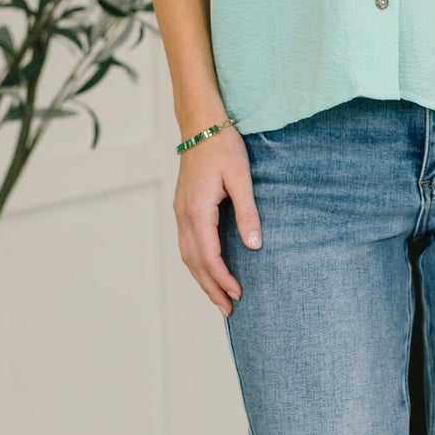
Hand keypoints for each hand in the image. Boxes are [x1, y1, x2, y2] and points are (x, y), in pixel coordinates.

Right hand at [174, 126, 260, 314]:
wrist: (201, 124)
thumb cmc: (223, 147)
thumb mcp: (242, 179)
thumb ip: (247, 213)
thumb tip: (254, 246)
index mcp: (197, 211)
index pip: (209, 256)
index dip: (223, 279)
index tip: (238, 294)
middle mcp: (184, 215)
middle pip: (195, 262)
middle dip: (211, 288)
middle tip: (228, 310)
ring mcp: (180, 212)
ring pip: (188, 255)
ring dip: (202, 279)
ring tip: (218, 297)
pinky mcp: (183, 208)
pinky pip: (187, 244)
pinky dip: (197, 263)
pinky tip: (207, 270)